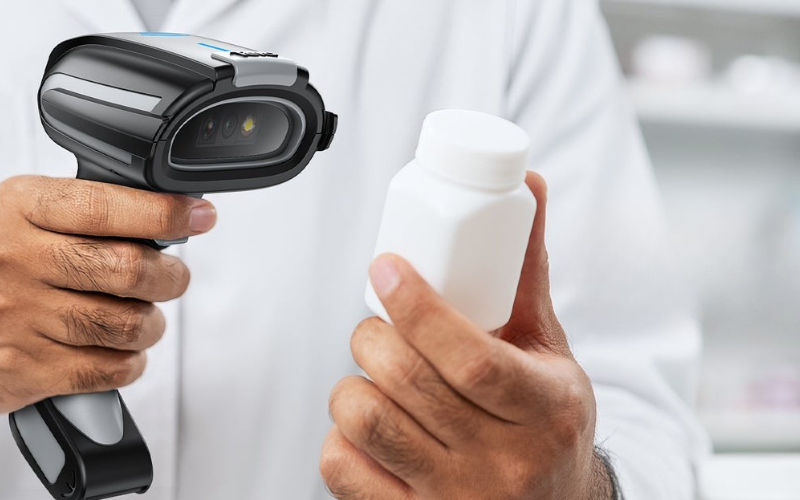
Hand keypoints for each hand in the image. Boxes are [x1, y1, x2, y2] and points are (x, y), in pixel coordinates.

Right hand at [0, 175, 215, 412]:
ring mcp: (21, 317)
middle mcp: (19, 261)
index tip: (198, 216)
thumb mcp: (23, 213)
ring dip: (150, 322)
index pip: (106, 208)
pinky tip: (119, 349)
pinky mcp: (25, 369)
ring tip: (140, 316)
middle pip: (129, 269)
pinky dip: (130, 362)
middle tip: (170, 277)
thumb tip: (165, 214)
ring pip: (128, 323)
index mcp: (22, 210)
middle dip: (170, 276)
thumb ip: (88, 212)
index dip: (164, 213)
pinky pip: (110, 369)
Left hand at [321, 172, 614, 499]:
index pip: (471, 357)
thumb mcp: (549, 348)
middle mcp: (503, 464)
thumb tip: (533, 186)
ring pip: (367, 423)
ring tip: (375, 374)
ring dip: (353, 384)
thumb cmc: (547, 418)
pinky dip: (339, 437)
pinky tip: (367, 424)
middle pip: (409, 382)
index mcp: (545, 411)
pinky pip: (343, 472)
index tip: (387, 268)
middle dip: (374, 337)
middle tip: (379, 324)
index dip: (418, 307)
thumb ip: (527, 273)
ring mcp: (455, 499)